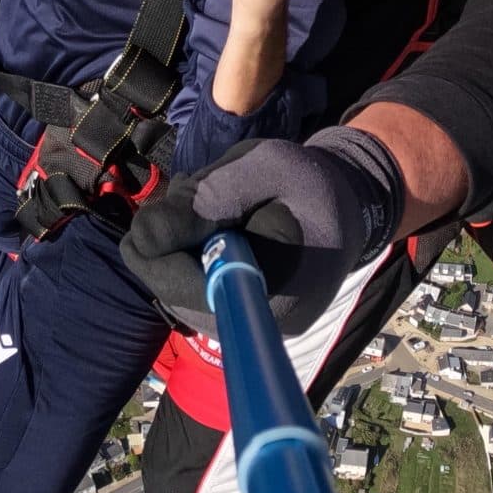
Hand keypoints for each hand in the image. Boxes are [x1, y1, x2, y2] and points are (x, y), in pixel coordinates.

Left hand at [120, 127, 403, 334]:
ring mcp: (247, 323)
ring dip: (177, 240)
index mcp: (269, 294)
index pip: (183, 288)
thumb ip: (208, 196)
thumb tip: (144, 231)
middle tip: (189, 193)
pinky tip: (211, 220)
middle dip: (168, 238)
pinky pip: (193, 283)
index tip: (151, 213)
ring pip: (176, 284)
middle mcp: (255, 325)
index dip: (155, 251)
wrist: (348, 207)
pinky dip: (189, 248)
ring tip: (208, 202)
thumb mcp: (265, 167)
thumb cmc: (311, 184)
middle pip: (173, 288)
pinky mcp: (241, 312)